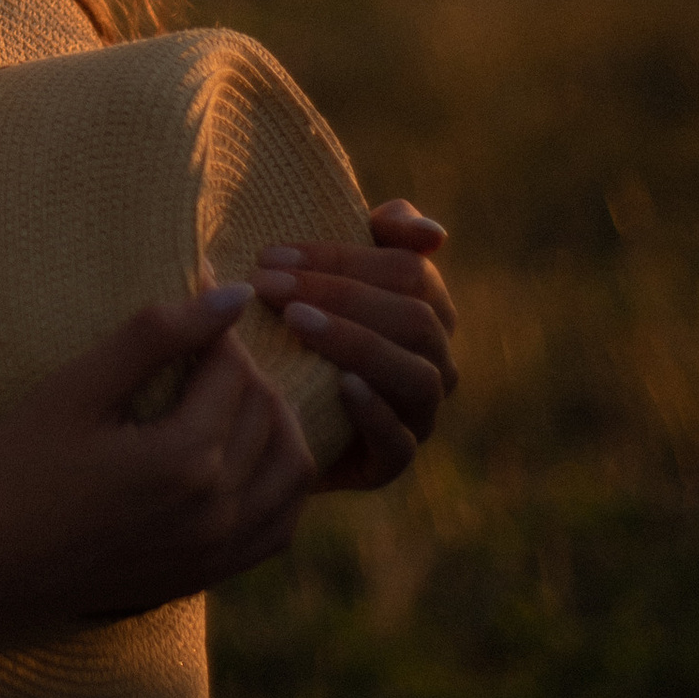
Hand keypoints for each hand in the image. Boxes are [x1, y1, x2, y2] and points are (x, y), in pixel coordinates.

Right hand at [0, 284, 315, 624]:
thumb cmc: (17, 465)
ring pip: (291, 470)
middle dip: (242, 368)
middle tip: (199, 346)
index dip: (214, 327)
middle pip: (267, 413)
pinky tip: (246, 456)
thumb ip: (156, 335)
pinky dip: (279, 483)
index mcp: (185, 458)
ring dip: (275, 421)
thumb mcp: (76, 389)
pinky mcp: (206, 576)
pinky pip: (278, 526)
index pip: (234, 370)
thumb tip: (230, 292)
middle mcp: (216, 511)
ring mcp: (216, 551)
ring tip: (230, 395)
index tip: (191, 304)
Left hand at [253, 200, 456, 491]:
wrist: (264, 414)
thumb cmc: (298, 326)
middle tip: (271, 286)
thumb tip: (434, 234)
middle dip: (341, 295)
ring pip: (416, 377)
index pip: (408, 271)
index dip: (343, 259)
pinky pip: (400, 443)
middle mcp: (434, 362)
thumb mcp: (328, 272)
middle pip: (414, 319)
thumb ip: (383, 235)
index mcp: (428, 309)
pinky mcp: (391, 463)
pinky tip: (339, 384)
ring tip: (297, 322)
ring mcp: (418, 415)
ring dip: (355, 343)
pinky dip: (374, 413)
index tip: (273, 255)